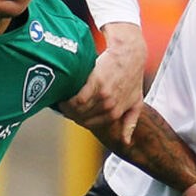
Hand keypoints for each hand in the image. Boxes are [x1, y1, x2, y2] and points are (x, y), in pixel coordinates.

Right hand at [59, 22, 145, 144]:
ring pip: (77, 109)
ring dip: (66, 107)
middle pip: (81, 117)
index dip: (78, 119)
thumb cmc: (132, 76)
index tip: (71, 112)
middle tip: (62, 105)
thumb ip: (130, 122)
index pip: (89, 124)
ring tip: (61, 99)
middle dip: (70, 113)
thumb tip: (125, 142)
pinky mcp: (96, 83)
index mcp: (115, 113)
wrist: (130, 53)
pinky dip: (68, 99)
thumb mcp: (135, 101)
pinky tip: (63, 94)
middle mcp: (109, 107)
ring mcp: (103, 96)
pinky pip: (77, 98)